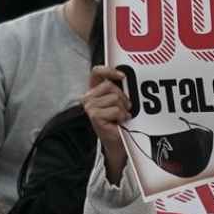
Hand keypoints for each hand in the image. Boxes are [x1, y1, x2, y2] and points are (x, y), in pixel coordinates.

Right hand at [83, 66, 130, 183]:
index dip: (108, 70)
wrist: (117, 143)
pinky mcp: (94, 115)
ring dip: (123, 109)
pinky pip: (116, 109)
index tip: (122, 76)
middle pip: (110, 86)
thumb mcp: (119, 102)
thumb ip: (118, 89)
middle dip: (122, 97)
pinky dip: (121, 116)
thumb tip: (125, 78)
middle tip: (123, 109)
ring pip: (115, 98)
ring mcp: (90, 106)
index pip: (96, 73)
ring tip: (120, 117)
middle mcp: (88, 97)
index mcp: (94, 91)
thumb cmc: (119, 122)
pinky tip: (118, 122)